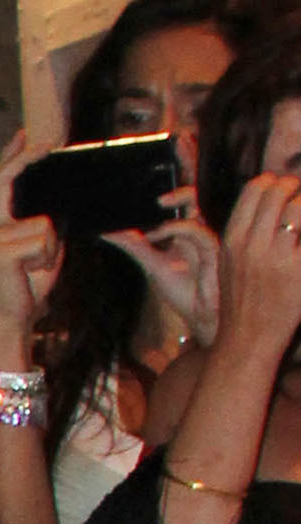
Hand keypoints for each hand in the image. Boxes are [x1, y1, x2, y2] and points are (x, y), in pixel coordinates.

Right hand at [0, 131, 60, 367]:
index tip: (23, 134)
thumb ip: (49, 225)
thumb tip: (63, 206)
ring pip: (45, 223)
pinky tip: (33, 272)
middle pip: (8, 181)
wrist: (15, 317)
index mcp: (1, 222)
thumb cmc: (29, 283)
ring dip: (52, 248)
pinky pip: (43, 239)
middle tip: (47, 144)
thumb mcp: (46, 248)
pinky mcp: (2, 250)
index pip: (3, 181)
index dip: (12, 155)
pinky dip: (47, 258)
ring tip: (38, 266)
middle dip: (26, 159)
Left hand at [115, 184, 221, 348]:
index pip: (177, 198)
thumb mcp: (150, 263)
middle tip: (149, 188)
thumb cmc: (182, 290)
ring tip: (155, 203)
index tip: (141, 175)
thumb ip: (133, 244)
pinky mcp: (214, 252)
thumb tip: (105, 230)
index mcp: (184, 228)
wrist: (201, 318)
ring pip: (194, 206)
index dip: (167, 181)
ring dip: (175, 199)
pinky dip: (177, 228)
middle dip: (173, 183)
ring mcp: (205, 238)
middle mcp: (196, 229)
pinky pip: (199, 231)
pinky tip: (157, 234)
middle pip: (189, 194)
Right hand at [215, 165, 300, 366]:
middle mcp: (253, 245)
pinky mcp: (299, 272)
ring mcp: (277, 258)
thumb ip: (244, 233)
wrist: (247, 341)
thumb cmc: (240, 303)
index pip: (255, 189)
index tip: (285, 190)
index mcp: (233, 239)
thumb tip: (269, 202)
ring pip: (298, 207)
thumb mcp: (228, 263)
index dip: (274, 182)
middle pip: (278, 191)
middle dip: (296, 188)